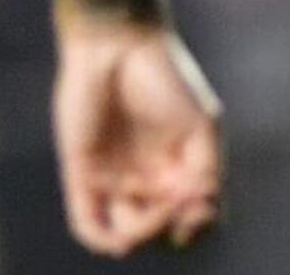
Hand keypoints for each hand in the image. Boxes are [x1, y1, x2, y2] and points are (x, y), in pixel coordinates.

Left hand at [52, 13, 224, 255]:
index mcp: (180, 168)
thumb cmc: (167, 79)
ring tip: (152, 207)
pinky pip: (88, 223)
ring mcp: (115, 180)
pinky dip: (103, 240)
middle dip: (170, 226)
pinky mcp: (82, 176)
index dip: (199, 226)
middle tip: (176, 201)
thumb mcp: (202, 123)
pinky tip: (121, 239)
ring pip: (126, 235)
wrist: (118, 48)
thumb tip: (201, 213)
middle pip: (160, 231)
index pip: (193, 218)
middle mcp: (148, 180)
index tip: (200, 206)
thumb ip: (207, 168)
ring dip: (142, 232)